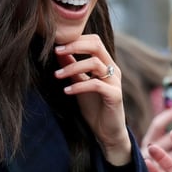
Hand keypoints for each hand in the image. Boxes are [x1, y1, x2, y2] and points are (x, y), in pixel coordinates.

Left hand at [55, 35, 131, 164]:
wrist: (106, 131)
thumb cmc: (94, 107)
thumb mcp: (79, 84)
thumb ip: (72, 67)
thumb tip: (58, 51)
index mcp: (105, 64)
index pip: (93, 41)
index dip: (75, 40)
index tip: (56, 45)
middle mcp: (113, 69)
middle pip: (96, 45)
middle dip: (75, 46)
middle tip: (57, 51)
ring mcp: (115, 82)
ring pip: (95, 63)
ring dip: (72, 67)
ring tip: (57, 75)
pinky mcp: (115, 95)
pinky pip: (96, 85)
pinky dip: (79, 86)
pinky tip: (67, 91)